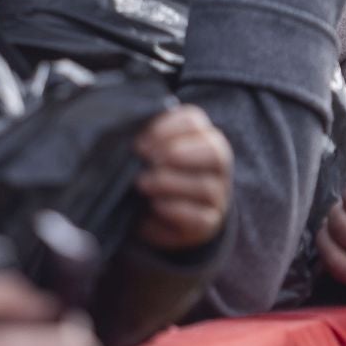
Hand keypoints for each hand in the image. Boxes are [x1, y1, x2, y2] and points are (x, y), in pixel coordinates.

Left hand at [133, 104, 232, 250]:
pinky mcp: (208, 224)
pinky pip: (200, 218)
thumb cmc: (150, 173)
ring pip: (206, 186)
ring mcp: (217, 195)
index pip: (192, 121)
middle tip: (147, 161)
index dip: (166, 128)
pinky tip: (154, 205)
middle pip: (213, 151)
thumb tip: (129, 139)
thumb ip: (143, 142)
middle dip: (176, 154)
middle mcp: (216, 165)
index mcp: (201, 136)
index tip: (140, 143)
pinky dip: (175, 210)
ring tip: (142, 183)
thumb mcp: (146, 153)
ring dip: (170, 183)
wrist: (158, 214)